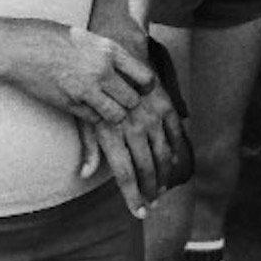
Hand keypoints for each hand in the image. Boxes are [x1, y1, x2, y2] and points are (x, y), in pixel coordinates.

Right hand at [2, 21, 153, 125]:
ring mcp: (86, 89)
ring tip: (105, 107)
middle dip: (129, 103)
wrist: (20, 48)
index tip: (141, 89)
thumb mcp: (87, 37)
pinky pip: (94, 119)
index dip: (146, 87)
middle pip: (133, 100)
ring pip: (117, 115)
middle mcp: (102, 70)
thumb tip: (126, 65)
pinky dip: (93, 117)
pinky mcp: (71, 104)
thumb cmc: (50, 37)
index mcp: (109, 50)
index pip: (145, 76)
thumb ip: (107, 53)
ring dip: (114, 114)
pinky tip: (85, 106)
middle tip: (121, 101)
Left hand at [77, 83, 191, 216]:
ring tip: (162, 190)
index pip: (124, 173)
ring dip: (164, 176)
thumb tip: (84, 175)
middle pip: (146, 168)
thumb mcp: (83, 114)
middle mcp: (132, 125)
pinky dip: (176, 152)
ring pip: (163, 155)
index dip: (133, 196)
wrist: (114, 47)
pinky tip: (174, 164)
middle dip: (150, 191)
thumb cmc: (93, 85)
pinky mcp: (164, 105)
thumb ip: (89, 146)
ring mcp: (150, 115)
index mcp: (110, 131)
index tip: (140, 213)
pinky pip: (175, 134)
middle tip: (153, 204)